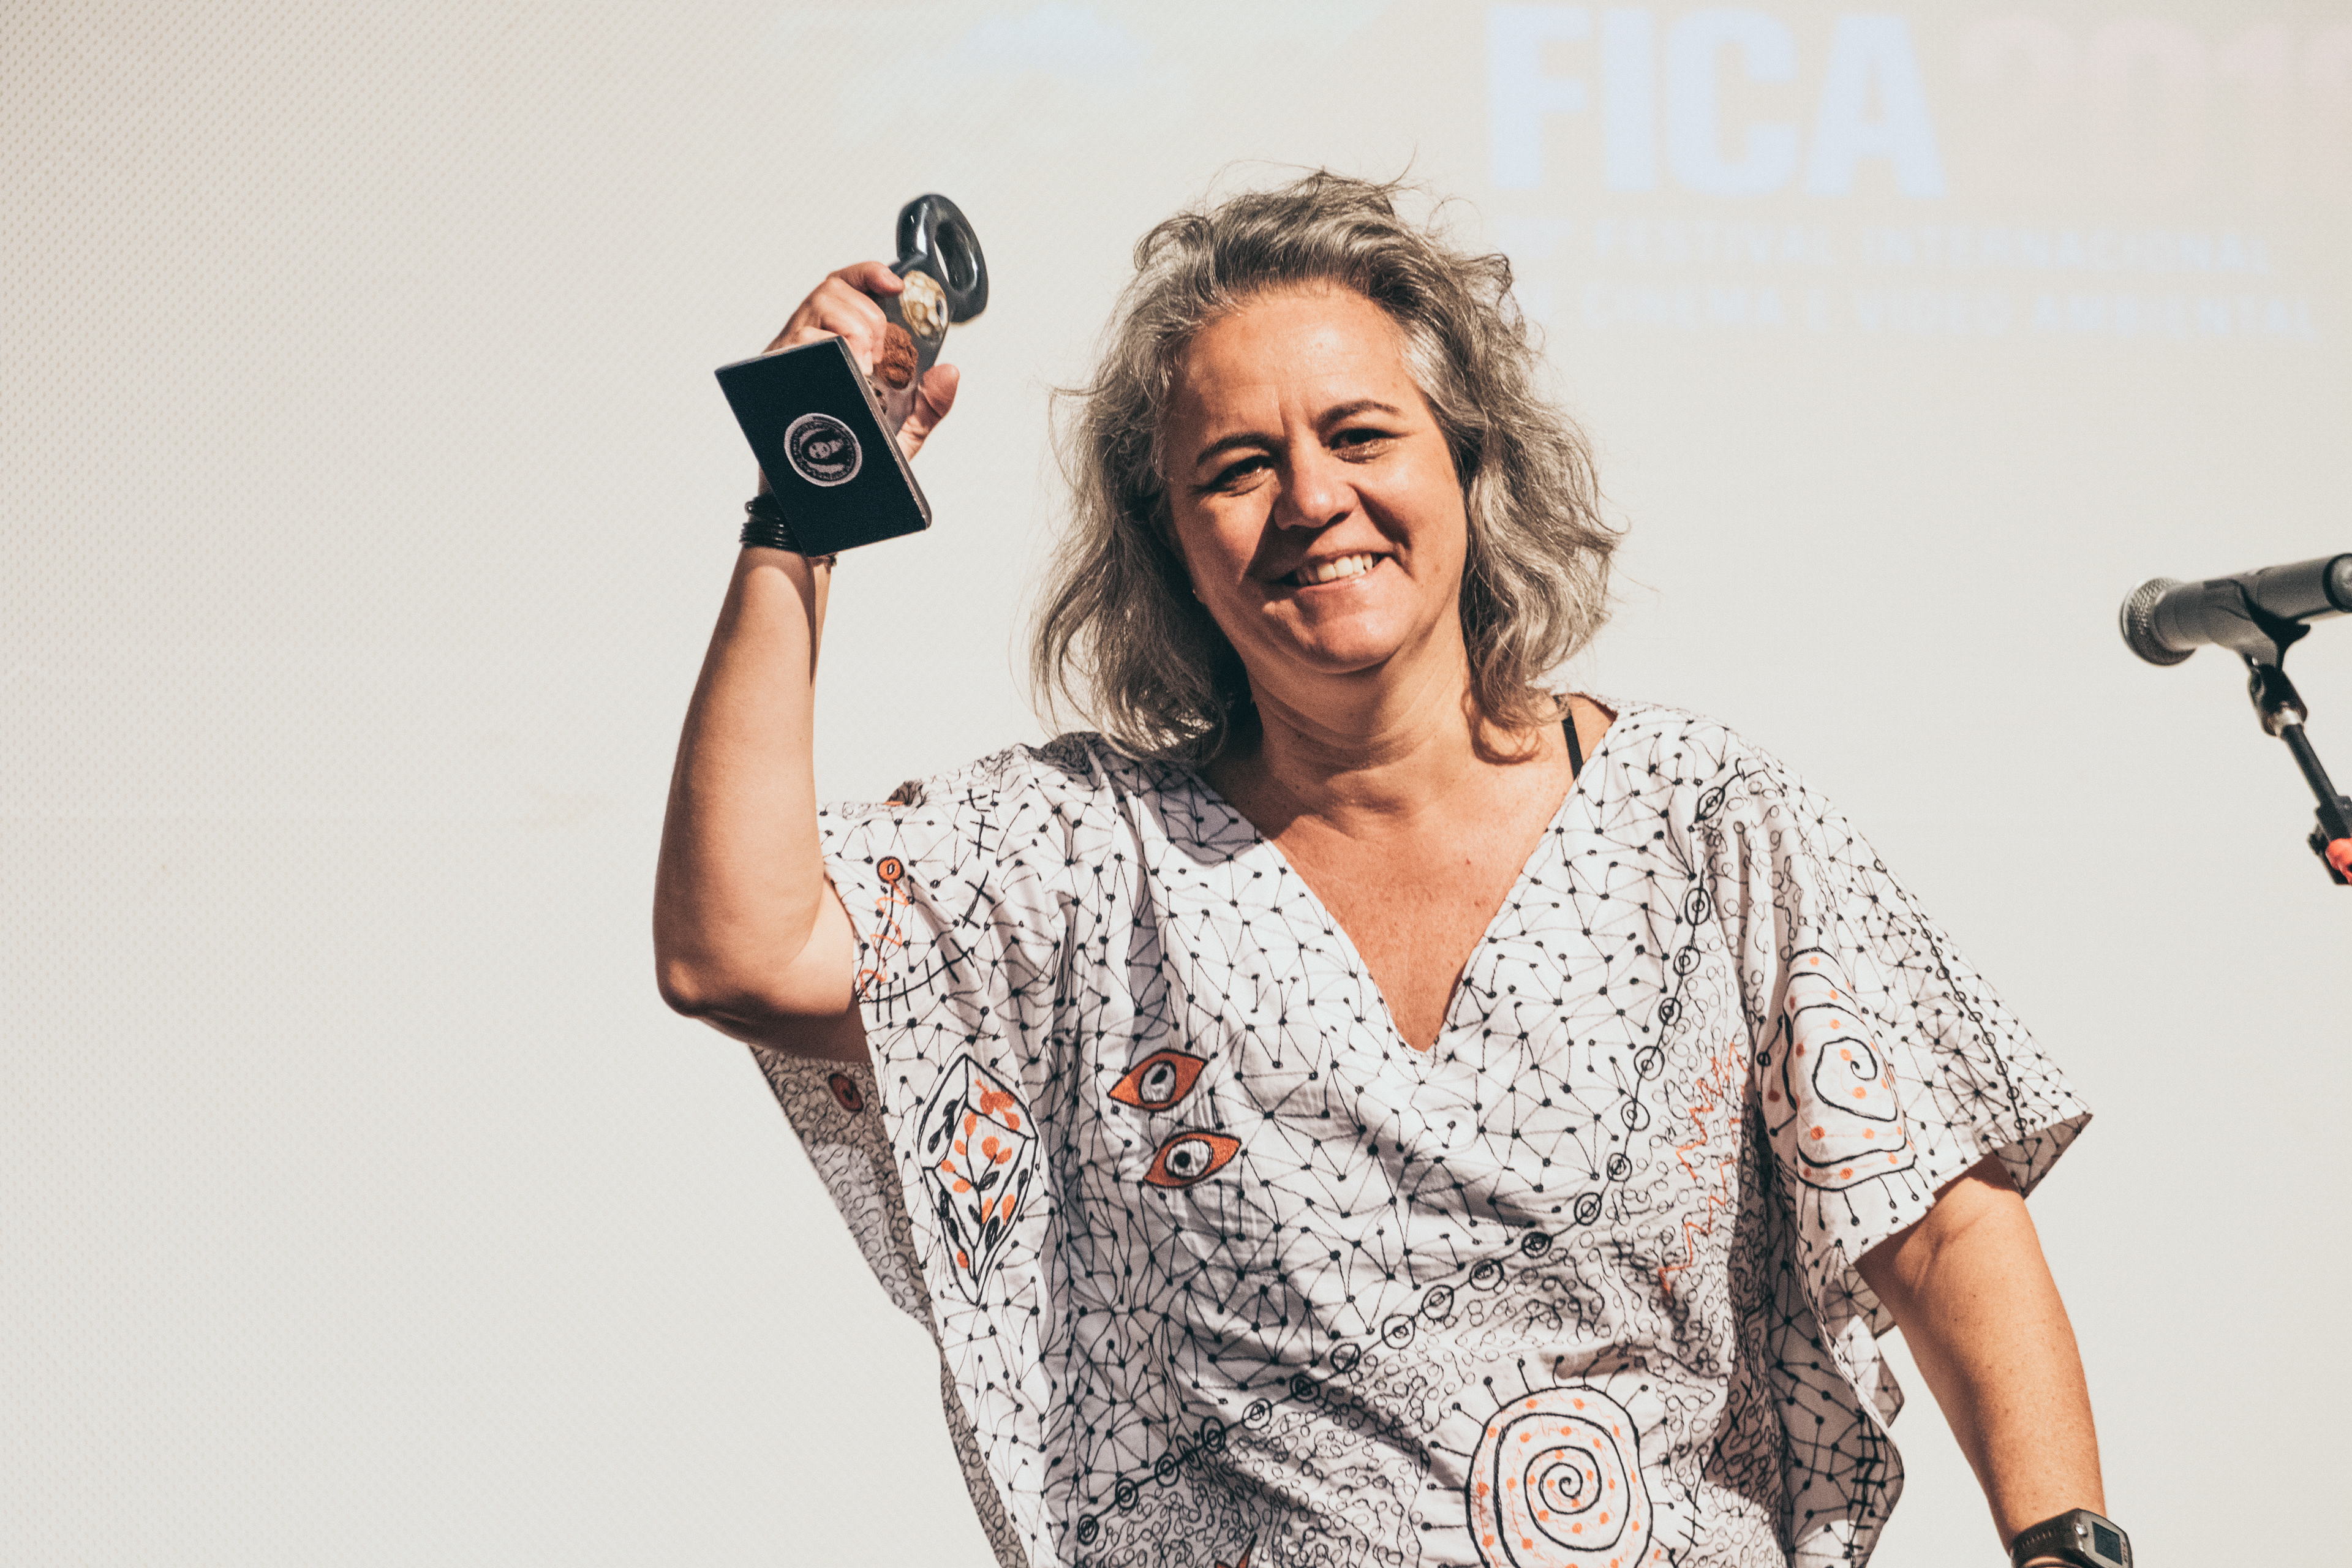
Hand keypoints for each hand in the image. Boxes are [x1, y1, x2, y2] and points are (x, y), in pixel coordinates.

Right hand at [765, 262, 959, 461]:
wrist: (815, 500)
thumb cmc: (851, 463)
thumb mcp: (903, 433)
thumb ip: (931, 404)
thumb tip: (950, 373)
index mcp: (837, 344)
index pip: (845, 287)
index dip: (868, 274)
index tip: (895, 285)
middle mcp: (810, 343)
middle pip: (833, 292)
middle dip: (868, 317)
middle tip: (877, 357)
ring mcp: (790, 357)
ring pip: (815, 310)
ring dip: (850, 331)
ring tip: (861, 369)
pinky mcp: (774, 374)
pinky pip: (796, 343)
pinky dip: (825, 349)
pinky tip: (845, 374)